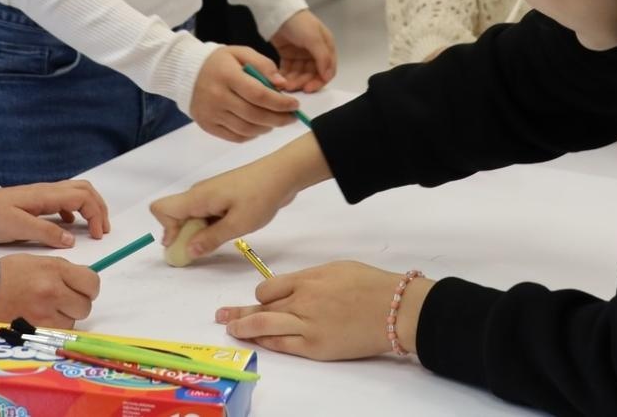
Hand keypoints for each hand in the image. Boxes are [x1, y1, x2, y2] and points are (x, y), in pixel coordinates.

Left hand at [0, 180, 110, 247]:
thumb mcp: (18, 228)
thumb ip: (46, 233)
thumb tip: (72, 239)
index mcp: (47, 195)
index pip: (84, 197)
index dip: (96, 214)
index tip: (98, 235)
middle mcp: (48, 191)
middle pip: (85, 190)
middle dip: (99, 207)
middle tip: (103, 229)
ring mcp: (43, 195)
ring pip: (76, 193)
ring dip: (90, 207)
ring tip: (94, 227)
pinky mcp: (36, 202)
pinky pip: (64, 200)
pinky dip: (75, 210)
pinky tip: (70, 225)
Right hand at [0, 253, 99, 328]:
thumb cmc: (8, 273)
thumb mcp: (39, 261)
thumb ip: (63, 271)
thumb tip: (83, 282)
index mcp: (55, 270)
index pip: (92, 283)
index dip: (89, 287)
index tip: (82, 288)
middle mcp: (53, 292)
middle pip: (85, 306)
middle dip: (77, 304)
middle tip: (64, 300)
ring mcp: (44, 314)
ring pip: (72, 322)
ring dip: (64, 318)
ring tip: (47, 309)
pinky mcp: (35, 331)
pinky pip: (56, 333)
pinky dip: (52, 328)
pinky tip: (39, 319)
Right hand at [149, 137, 326, 259]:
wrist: (284, 174)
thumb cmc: (261, 196)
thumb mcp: (237, 224)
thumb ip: (210, 239)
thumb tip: (187, 251)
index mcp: (197, 197)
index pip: (161, 209)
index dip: (166, 230)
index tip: (186, 245)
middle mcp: (199, 193)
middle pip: (175, 216)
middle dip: (184, 236)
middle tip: (208, 248)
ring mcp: (211, 194)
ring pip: (192, 216)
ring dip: (200, 232)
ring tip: (225, 236)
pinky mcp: (223, 196)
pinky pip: (206, 214)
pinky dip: (211, 225)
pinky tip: (231, 228)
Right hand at [190, 47, 301, 141]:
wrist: (184, 72)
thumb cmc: (218, 62)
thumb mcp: (240, 53)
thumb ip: (263, 65)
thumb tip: (282, 85)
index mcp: (227, 75)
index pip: (258, 94)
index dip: (280, 102)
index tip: (295, 105)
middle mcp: (217, 96)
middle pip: (254, 115)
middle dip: (279, 119)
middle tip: (292, 117)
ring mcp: (211, 113)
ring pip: (246, 129)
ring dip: (267, 127)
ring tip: (275, 120)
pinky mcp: (207, 125)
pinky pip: (235, 137)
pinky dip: (251, 135)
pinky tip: (258, 126)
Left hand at [215, 261, 435, 360]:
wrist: (395, 309)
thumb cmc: (371, 285)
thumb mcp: (337, 269)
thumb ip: (311, 279)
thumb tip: (293, 288)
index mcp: (309, 278)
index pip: (269, 287)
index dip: (262, 294)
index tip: (261, 298)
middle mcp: (303, 301)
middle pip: (262, 307)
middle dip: (239, 312)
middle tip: (221, 316)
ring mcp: (308, 326)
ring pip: (265, 327)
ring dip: (244, 328)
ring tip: (230, 329)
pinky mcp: (316, 348)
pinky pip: (284, 345)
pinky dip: (267, 343)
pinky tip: (256, 342)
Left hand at [270, 9, 336, 91]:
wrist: (278, 11)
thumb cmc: (299, 21)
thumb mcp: (314, 38)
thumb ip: (322, 57)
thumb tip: (328, 75)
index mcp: (326, 47)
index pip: (327, 70)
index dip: (319, 81)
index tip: (309, 88)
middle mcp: (315, 52)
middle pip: (312, 74)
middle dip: (303, 82)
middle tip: (293, 87)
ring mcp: (301, 55)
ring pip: (300, 74)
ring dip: (293, 81)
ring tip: (284, 85)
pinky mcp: (288, 55)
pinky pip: (289, 71)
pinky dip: (285, 76)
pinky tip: (280, 80)